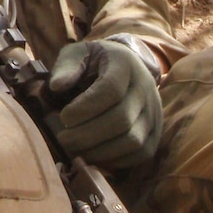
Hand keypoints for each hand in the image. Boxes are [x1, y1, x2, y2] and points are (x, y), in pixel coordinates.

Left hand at [48, 39, 162, 168]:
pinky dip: (115, 160)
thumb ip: (66, 66)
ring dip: (100, 151)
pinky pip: (140, 153)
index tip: (63, 117)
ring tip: (75, 150)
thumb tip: (56, 86)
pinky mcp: (156, 132)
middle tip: (63, 139)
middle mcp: (146, 88)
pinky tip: (92, 155)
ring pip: (133, 141)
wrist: (124, 66)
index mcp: (125, 64)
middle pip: (122, 120)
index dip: (85, 108)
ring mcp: (154, 112)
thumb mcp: (77, 53)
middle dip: (88, 135)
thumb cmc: (94, 61)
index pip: (111, 90)